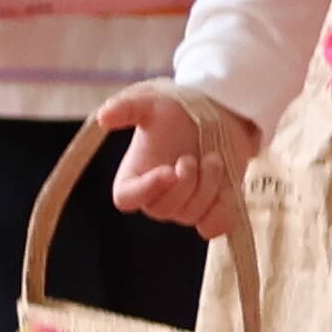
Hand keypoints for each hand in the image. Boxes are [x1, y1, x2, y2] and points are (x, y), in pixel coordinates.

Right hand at [92, 80, 254, 238]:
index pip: (126, 199)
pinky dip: (223, 211)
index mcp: (134, 176)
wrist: (220, 115)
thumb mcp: (152, 104)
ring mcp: (184, 207)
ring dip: (207, 186)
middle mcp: (157, 196)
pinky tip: (228, 187)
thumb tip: (103, 117)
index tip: (168, 171)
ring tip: (214, 158)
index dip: (145, 190)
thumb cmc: (179, 111)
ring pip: (191, 215)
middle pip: (162, 210)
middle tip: (194, 158)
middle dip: (184, 184)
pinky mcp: (211, 210)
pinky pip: (214, 227)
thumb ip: (127, 109)